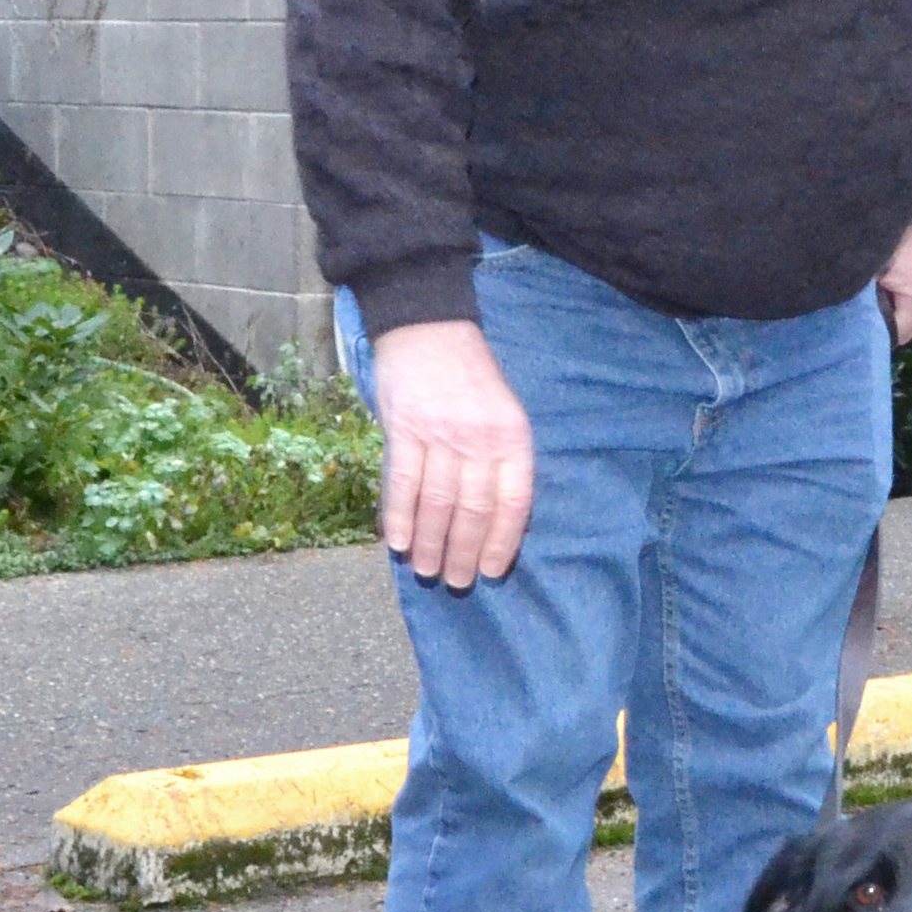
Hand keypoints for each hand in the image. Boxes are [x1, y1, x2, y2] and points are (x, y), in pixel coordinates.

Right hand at [370, 319, 534, 588]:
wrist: (430, 328)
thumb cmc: (471, 377)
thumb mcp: (504, 413)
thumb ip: (500, 460)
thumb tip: (494, 519)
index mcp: (512, 437)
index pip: (513, 501)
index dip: (502, 541)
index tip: (492, 572)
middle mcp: (479, 439)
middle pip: (473, 508)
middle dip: (464, 552)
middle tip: (456, 582)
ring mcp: (440, 434)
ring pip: (437, 502)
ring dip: (431, 543)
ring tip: (427, 571)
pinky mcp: (404, 428)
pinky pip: (402, 481)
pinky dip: (400, 515)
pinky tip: (398, 544)